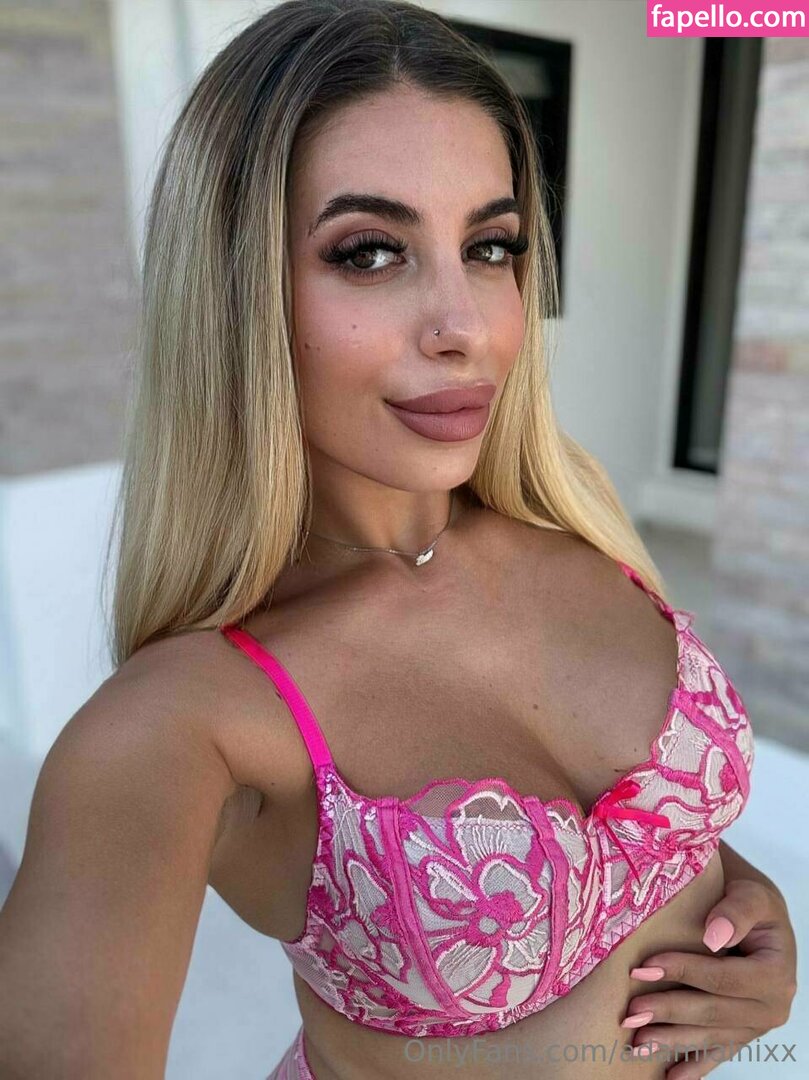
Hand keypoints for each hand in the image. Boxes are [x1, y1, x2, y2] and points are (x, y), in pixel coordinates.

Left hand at [620, 877, 797, 1078]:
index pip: (724, 979)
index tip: (644, 967)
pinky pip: (718, 1053)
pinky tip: (669, 1078)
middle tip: (630, 1013)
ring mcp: (757, 1024)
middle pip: (714, 1013)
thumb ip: (736, 910)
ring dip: (673, 1040)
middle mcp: (772, 1006)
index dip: (684, 973)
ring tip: (637, 1042)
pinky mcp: (743, 1032)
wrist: (755, 912)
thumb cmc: (749, 899)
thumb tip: (714, 937)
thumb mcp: (751, 894)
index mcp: (776, 973)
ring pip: (711, 1037)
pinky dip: (694, 1067)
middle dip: (670, 1012)